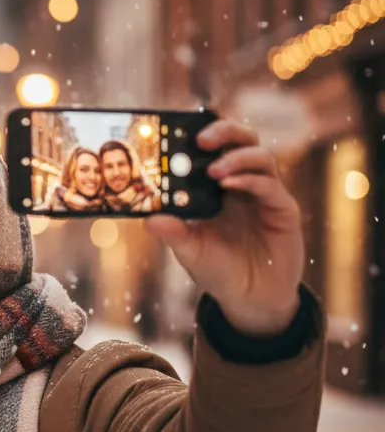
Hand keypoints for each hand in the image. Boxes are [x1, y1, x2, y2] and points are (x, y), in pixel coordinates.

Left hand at [146, 120, 303, 335]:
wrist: (251, 299)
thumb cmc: (219, 270)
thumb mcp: (190, 252)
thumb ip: (174, 234)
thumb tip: (149, 220)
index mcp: (219, 187)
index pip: (215, 148)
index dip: (202, 135)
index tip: (178, 133)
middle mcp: (243, 184)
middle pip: (243, 140)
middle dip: (224, 131)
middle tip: (201, 139)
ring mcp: (265, 195)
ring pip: (260, 156)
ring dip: (236, 157)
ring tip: (213, 170)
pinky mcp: (283, 210)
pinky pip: (270, 186)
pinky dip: (250, 180)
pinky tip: (230, 185)